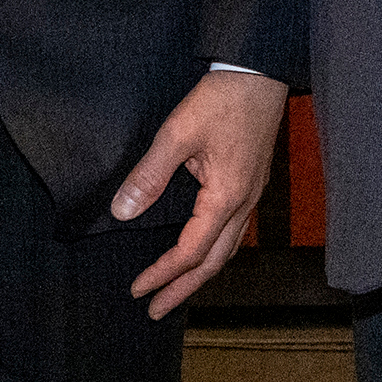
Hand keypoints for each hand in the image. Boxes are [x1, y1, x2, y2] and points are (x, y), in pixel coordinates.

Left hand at [115, 69, 290, 318]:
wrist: (259, 71)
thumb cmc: (222, 100)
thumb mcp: (177, 134)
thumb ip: (149, 175)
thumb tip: (121, 212)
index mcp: (225, 197)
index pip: (190, 251)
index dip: (163, 274)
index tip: (138, 290)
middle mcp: (244, 203)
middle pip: (214, 261)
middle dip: (184, 288)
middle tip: (157, 310)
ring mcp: (252, 193)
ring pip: (228, 248)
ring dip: (202, 272)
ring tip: (179, 288)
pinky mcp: (253, 181)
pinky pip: (235, 230)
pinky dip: (216, 251)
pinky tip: (205, 247)